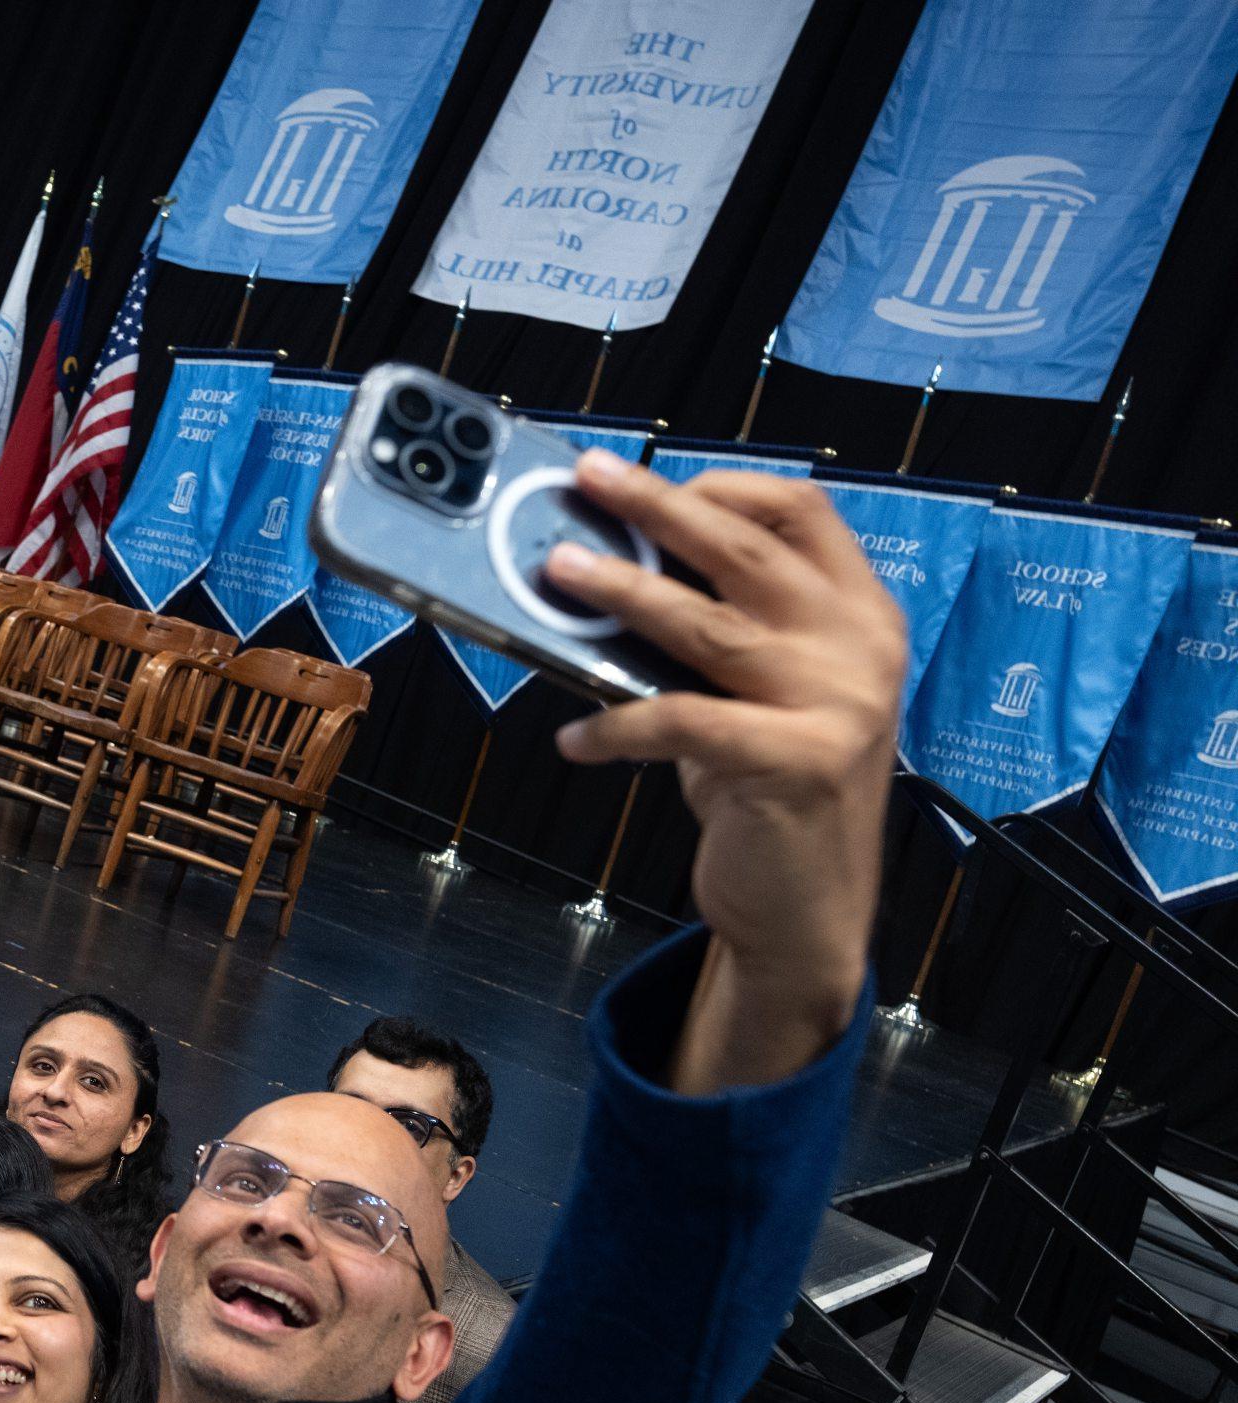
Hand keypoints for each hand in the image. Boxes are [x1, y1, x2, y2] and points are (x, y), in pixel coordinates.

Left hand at [546, 451, 902, 1088]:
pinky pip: (683, 722)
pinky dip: (617, 725)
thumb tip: (607, 572)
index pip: (803, 512)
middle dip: (657, 508)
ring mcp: (838, 703)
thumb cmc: (766, 789)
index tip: (651, 478)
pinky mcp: (798, 762)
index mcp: (862, 614)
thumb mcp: (756, 696)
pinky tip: (575, 737)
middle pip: (746, 551)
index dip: (725, 486)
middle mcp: (860, 647)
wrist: (807, 907)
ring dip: (621, 594)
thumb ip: (717, 634)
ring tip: (556, 574)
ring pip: (707, 626)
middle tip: (589, 480)